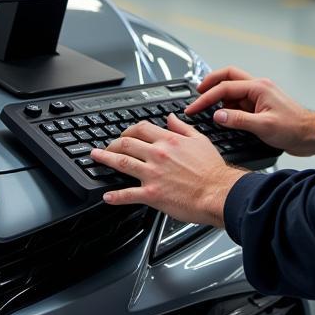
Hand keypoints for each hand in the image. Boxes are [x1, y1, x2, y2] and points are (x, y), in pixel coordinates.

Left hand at [91, 113, 247, 226]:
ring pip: (122, 163)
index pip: (141, 129)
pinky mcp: (152, 194)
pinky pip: (128, 194)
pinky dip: (115, 196)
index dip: (128, 130)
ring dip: (105, 160)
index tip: (124, 134)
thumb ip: (182, 127)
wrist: (218, 192)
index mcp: (169, 141)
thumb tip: (171, 118)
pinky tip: (107, 196)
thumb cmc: (212, 170)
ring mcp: (153, 174)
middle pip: (126, 143)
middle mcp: (158, 154)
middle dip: (112, 144)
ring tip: (95, 158)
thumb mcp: (200, 140)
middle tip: (106, 147)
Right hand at [185, 65, 314, 157]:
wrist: (310, 135)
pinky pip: (239, 100)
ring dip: (219, 96)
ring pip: (233, 88)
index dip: (206, 97)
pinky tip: (224, 116)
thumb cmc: (294, 128)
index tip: (194, 107)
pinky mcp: (260, 105)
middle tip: (196, 93)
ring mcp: (259, 96)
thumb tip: (218, 115)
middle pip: (228, 76)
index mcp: (258, 87)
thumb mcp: (264, 126)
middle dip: (210, 83)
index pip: (225, 87)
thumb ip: (238, 119)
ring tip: (206, 108)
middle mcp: (258, 87)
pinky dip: (228, 106)